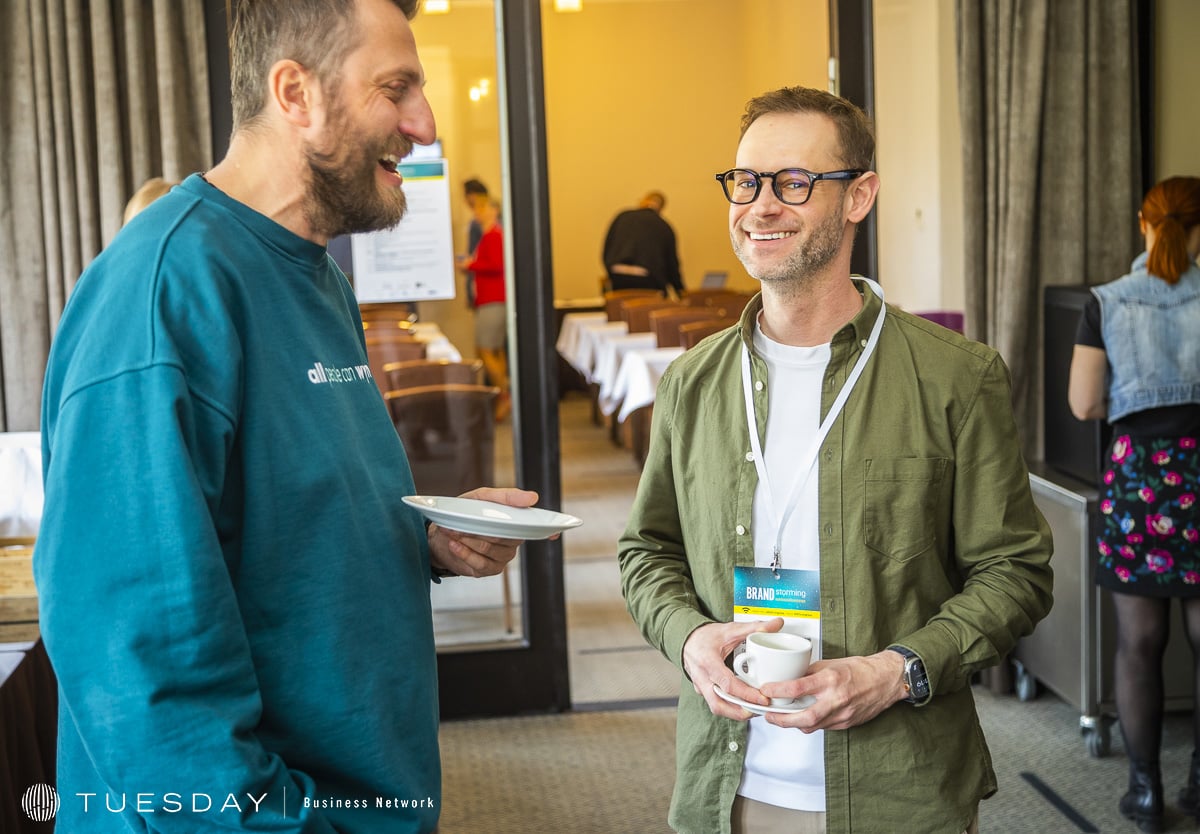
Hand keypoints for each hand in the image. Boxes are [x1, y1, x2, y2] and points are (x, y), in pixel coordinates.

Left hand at [427, 487, 541, 577]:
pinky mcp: (488, 570)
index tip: (555, 532)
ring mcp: (502, 557)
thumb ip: (505, 497)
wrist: (441, 535)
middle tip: (463, 523)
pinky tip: (455, 545)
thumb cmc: (465, 514)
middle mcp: (513, 541)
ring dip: (470, 540)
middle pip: (505, 537)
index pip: (537, 526)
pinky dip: (465, 553)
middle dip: (482, 530)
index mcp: (515, 522)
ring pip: (491, 550)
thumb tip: (532, 497)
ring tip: (454, 532)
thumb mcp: (482, 498)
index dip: (549, 529)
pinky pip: (481, 563)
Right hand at [682, 618, 785, 719]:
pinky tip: (743, 704)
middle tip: (759, 710)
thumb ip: (754, 627)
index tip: (763, 699)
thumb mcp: (730, 629)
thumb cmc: (705, 636)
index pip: (728, 684)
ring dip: (735, 712)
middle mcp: (702, 677)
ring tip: (754, 709)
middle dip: (741, 712)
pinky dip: (730, 706)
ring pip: (716, 707)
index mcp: (708, 662)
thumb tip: (776, 624)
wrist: (686, 639)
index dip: (747, 694)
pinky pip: (715, 703)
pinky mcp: (702, 691)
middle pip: (719, 704)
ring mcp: (700, 686)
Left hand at [758, 650, 907, 731]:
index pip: (798, 688)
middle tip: (768, 715)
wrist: (885, 680)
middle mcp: (836, 699)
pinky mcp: (845, 724)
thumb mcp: (830, 663)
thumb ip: (809, 672)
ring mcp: (842, 714)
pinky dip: (809, 724)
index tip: (766, 690)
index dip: (778, 690)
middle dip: (781, 719)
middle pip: (803, 717)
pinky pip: (822, 727)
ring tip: (780, 718)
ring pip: (811, 726)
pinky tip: (802, 718)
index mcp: (830, 680)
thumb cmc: (860, 669)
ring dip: (793, 724)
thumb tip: (789, 677)